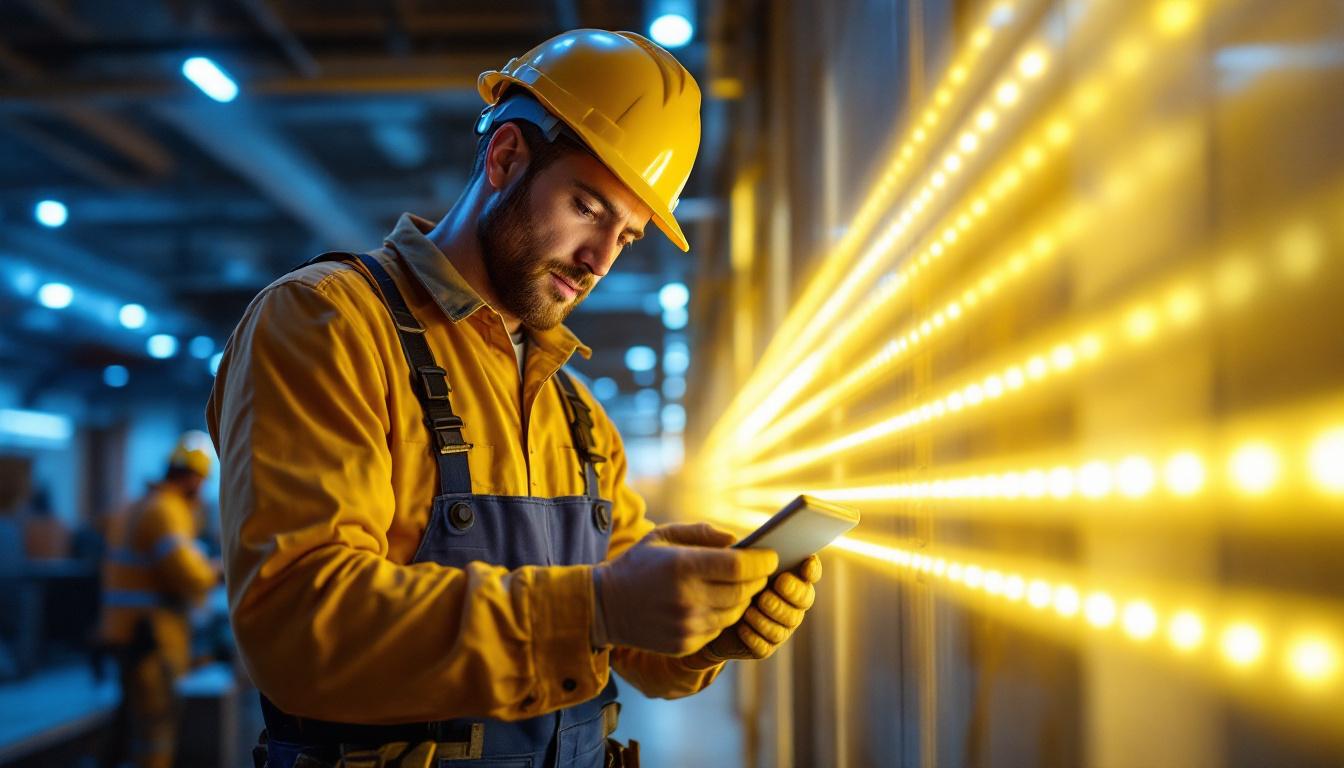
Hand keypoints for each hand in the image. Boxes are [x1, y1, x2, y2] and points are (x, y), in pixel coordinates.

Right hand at [593, 523, 777, 655]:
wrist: (605, 606)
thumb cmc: (639, 564)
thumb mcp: (664, 536)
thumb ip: (703, 534)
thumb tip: (737, 542)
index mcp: (682, 566)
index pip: (739, 565)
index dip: (762, 561)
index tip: (772, 556)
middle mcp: (687, 598)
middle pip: (743, 591)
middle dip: (757, 580)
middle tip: (761, 571)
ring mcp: (687, 626)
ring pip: (735, 613)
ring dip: (743, 599)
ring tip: (740, 586)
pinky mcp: (685, 645)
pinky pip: (719, 629)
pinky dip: (724, 616)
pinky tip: (716, 603)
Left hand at [701, 554, 821, 661]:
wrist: (708, 614)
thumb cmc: (722, 580)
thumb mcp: (727, 561)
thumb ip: (737, 551)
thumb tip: (738, 545)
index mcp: (789, 577)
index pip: (811, 571)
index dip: (812, 568)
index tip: (805, 564)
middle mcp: (792, 603)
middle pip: (805, 599)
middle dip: (792, 592)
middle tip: (777, 585)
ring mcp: (781, 626)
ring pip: (786, 624)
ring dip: (769, 616)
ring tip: (750, 610)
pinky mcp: (765, 646)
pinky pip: (765, 645)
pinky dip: (754, 635)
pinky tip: (741, 627)